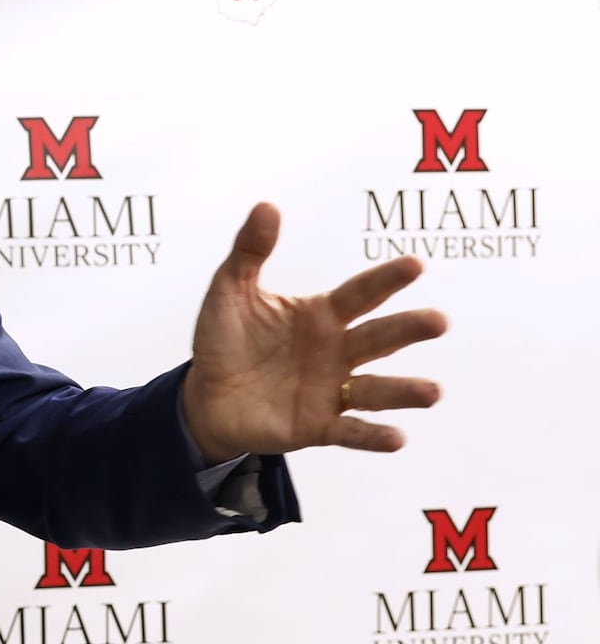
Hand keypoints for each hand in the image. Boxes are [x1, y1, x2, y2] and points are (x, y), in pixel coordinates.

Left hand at [182, 202, 446, 464]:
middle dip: (408, 329)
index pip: (360, 293)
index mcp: (320, 315)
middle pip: (378, 338)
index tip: (416, 264)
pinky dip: (372, 436)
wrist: (204, 395)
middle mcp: (336, 351)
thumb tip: (267, 205)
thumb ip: (250, 251)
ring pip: (375, 389)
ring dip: (403, 390)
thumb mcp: (229, 290)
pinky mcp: (317, 426)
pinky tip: (396, 438)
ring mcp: (330, 390)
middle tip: (439, 321)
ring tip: (433, 391)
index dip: (386, 279)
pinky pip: (350, 431)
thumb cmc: (224, 339)